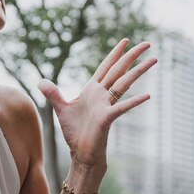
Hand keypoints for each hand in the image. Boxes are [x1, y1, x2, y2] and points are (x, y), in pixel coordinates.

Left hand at [38, 39, 156, 169]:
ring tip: (153, 60)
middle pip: (119, 70)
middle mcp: (102, 95)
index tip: (125, 40)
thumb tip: (39, 82)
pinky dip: (133, 102)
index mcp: (92, 90)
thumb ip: (52, 94)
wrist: (80, 153)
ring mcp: (106, 106)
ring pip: (124, 84)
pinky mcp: (106, 119)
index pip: (106, 67)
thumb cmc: (74, 132)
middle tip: (147, 43)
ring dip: (138, 72)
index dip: (115, 53)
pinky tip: (147, 95)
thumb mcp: (61, 109)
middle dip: (131, 56)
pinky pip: (121, 108)